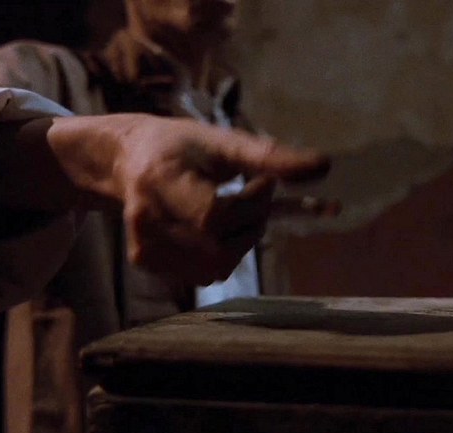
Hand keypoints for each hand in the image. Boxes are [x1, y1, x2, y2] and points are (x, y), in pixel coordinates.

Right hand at [43, 114, 329, 283]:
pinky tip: (222, 227)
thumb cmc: (181, 145)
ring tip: (236, 208)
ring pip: (219, 264)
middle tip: (256, 193)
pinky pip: (208, 272)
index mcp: (159, 181)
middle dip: (252, 222)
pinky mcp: (149, 264)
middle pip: (221, 245)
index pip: (215, 216)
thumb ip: (268, 155)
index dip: (252, 204)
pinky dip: (228, 250)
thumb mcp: (222, 141)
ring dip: (243, 239)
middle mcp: (144, 220)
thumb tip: (325, 167)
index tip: (264, 182)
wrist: (127, 160)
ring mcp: (144, 248)